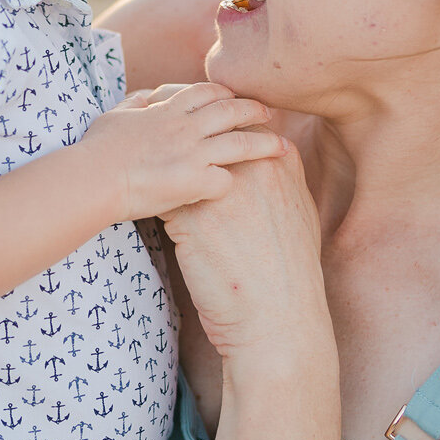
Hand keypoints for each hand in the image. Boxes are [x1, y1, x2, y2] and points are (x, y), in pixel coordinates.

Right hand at [83, 80, 286, 221]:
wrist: (94, 178)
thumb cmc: (97, 150)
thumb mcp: (114, 116)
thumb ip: (134, 103)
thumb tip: (144, 96)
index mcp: (166, 110)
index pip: (205, 92)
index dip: (225, 92)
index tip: (235, 97)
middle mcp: (185, 127)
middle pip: (231, 111)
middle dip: (254, 111)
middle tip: (271, 114)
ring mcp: (192, 153)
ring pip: (240, 144)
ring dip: (265, 145)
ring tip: (282, 147)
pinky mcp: (194, 181)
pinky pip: (226, 181)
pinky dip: (233, 184)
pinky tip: (239, 191)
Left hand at [161, 142, 328, 370]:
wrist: (278, 319)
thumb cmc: (289, 274)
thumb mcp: (300, 214)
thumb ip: (284, 178)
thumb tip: (276, 157)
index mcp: (279, 161)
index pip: (235, 120)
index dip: (208, 122)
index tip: (191, 129)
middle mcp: (251, 167)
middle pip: (200, 127)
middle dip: (175, 129)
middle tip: (155, 138)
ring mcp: (219, 188)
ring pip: (174, 156)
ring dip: (157, 162)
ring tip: (143, 171)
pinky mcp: (190, 216)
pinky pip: (158, 191)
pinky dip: (147, 195)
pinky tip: (138, 203)